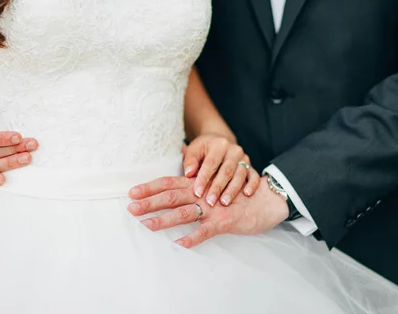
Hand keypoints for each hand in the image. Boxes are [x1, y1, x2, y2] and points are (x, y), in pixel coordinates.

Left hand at [128, 175, 288, 247]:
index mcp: (198, 184)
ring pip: (185, 212)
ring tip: (146, 224)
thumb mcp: (216, 181)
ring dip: (164, 219)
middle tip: (130, 208)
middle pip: (172, 195)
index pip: (169, 182)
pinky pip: (206, 231)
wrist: (267, 198)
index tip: (131, 192)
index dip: (150, 187)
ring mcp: (213, 208)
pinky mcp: (224, 221)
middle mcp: (203, 193)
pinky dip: (193, 238)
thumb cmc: (238, 192)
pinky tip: (179, 244)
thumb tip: (181, 153)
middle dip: (150, 202)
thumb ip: (197, 175)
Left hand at [183, 133, 260, 206]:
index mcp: (219, 144)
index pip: (211, 163)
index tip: (197, 193)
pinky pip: (254, 176)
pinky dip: (252, 185)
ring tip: (225, 202)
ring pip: (240, 175)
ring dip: (233, 190)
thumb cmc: (204, 150)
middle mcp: (234, 150)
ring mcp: (244, 158)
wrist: (220, 142)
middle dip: (218, 187)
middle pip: (226, 170)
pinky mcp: (251, 166)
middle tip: (210, 202)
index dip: (204, 178)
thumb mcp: (194, 150)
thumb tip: (188, 174)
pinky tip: (247, 194)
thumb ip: (190, 161)